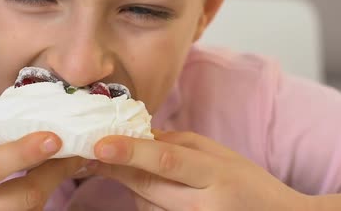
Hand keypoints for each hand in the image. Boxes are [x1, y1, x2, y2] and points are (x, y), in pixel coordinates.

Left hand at [91, 130, 311, 210]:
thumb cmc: (249, 184)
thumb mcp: (220, 155)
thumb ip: (178, 144)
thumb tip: (137, 137)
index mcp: (216, 175)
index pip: (166, 161)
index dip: (131, 152)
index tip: (100, 144)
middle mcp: (204, 205)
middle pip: (147, 186)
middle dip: (116, 167)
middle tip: (92, 152)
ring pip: (145, 203)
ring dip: (136, 185)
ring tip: (149, 173)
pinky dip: (149, 200)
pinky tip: (164, 193)